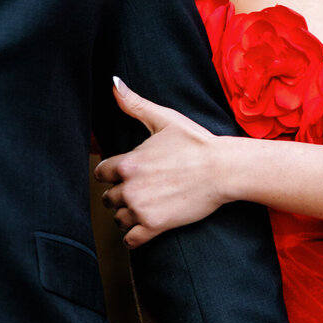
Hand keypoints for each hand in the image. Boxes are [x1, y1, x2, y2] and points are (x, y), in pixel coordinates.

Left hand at [97, 79, 230, 247]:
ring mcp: (141, 209)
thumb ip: (135, 104)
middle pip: (109, 198)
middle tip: (137, 192)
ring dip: (127, 216)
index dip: (111, 174)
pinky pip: (132, 240)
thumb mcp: (164, 119)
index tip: (122, 175)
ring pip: (119, 219)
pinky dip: (134, 237)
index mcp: (128, 162)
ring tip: (142, 208)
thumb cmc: (196, 142)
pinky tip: (143, 229)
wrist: (221, 170)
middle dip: (119, 195)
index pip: (101, 173)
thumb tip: (114, 83)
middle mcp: (130, 187)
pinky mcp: (155, 226)